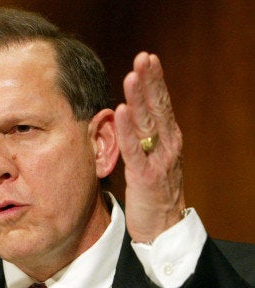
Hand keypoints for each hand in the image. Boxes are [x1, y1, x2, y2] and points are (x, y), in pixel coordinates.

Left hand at [115, 52, 185, 242]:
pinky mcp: (146, 176)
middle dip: (150, 81)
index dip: (154, 81)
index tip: (147, 59)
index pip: (161, 104)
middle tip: (143, 58)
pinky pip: (135, 150)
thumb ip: (142, 136)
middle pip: (158, 107)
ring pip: (148, 124)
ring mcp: (159, 160)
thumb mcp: (150, 157)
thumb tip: (126, 111)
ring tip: (132, 76)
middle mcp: (167, 145)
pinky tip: (120, 111)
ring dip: (139, 99)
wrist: (162, 228)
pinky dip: (127, 130)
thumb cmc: (153, 191)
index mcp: (168, 139)